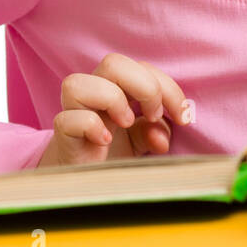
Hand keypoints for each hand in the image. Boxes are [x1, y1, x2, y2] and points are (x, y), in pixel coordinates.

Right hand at [36, 53, 186, 168]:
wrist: (83, 183)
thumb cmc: (113, 154)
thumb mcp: (142, 141)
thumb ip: (155, 133)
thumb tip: (162, 138)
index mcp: (118, 88)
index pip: (143, 68)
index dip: (168, 87)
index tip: (184, 117)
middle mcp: (94, 94)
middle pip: (113, 63)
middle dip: (144, 86)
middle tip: (153, 115)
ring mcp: (74, 113)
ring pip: (78, 82)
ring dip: (111, 99)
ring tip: (126, 123)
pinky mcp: (62, 136)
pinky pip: (67, 118)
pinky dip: (91, 125)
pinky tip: (105, 141)